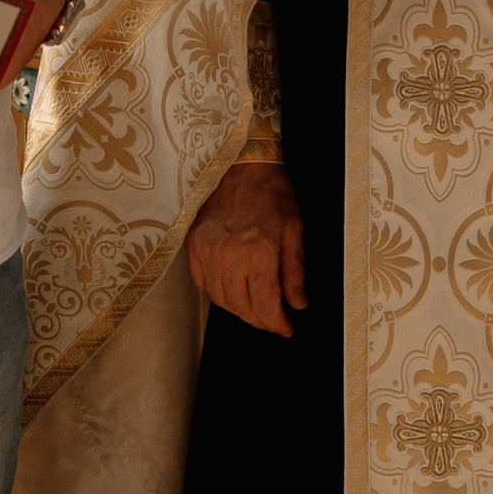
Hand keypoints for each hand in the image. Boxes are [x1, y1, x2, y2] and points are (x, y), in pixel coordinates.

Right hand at [187, 161, 304, 334]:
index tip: (286, 328)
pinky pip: (203, 284)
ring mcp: (207, 252)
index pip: (265, 305)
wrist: (241, 165)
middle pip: (242, 308)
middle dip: (260, 321)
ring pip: (221, 300)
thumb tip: (298, 304)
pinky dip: (219, 294)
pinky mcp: (194, 247)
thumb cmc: (272, 193)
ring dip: (240, 310)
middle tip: (274, 321)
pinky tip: (233, 290)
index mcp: (258, 253)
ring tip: (256, 308)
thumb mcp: (295, 230)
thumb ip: (295, 272)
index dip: (277, 324)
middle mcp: (228, 257)